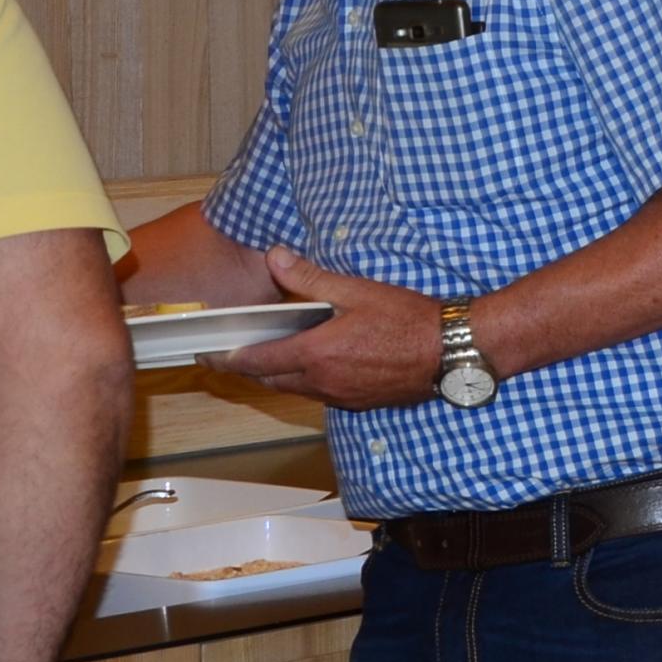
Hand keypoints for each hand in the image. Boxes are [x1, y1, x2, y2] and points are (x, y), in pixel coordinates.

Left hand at [217, 249, 451, 407]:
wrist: (453, 351)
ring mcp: (341, 396)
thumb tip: (276, 258)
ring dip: (278, 376)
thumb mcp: (358, 291)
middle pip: (270, 380)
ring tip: (272, 357)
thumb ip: (310, 278)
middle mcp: (323, 382)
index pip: (256, 361)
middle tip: (234, 354)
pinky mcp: (359, 403)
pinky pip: (320, 395)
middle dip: (249, 368)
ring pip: (294, 390)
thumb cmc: (410, 320)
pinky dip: (307, 382)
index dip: (227, 358)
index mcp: (316, 353)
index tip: (208, 354)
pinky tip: (317, 366)